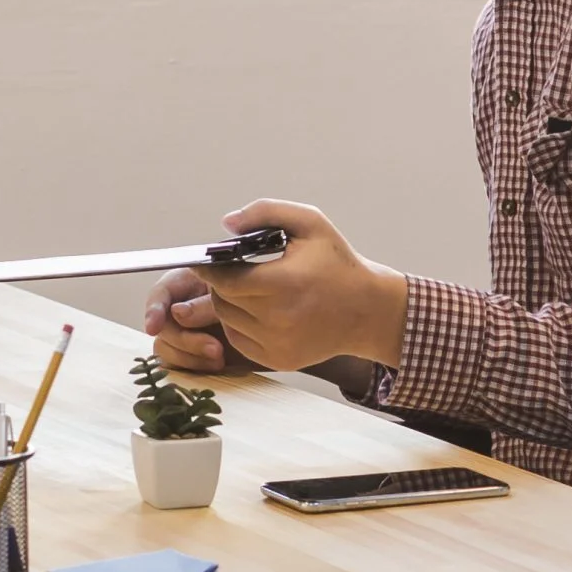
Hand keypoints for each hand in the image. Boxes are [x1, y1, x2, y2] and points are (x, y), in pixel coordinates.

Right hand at [143, 267, 260, 374]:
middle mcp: (183, 307)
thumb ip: (206, 304)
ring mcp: (186, 332)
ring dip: (189, 356)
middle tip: (214, 348)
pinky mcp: (192, 354)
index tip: (154, 326)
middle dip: (185, 340)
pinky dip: (193, 367)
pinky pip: (177, 364)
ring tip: (219, 359)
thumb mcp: (236, 297)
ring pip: (165, 347)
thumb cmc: (262, 301)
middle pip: (163, 325)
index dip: (154, 308)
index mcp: (190, 283)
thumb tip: (177, 313)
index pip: (162, 292)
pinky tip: (216, 366)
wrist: (283, 330)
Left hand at [198, 199, 408, 373]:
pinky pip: (240, 339)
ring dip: (228, 303)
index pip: (226, 280)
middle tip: (228, 271)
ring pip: (228, 320)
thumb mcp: (310, 223)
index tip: (204, 260)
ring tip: (244, 287)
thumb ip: (266, 212)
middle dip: (220, 284)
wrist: (367, 310)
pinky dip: (239, 323)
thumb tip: (226, 223)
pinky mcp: (277, 359)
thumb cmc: (337, 262)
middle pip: (223, 300)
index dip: (210, 269)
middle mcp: (278, 319)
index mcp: (284, 283)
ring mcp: (277, 344)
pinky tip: (254, 308)